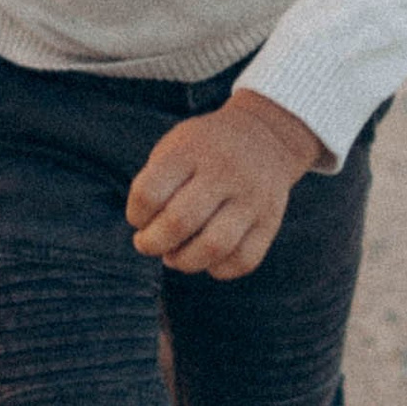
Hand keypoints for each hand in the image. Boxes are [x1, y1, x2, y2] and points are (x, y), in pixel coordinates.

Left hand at [127, 87, 327, 280]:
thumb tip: (148, 237)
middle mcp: (224, 172)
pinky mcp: (270, 221)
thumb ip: (155, 185)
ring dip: (184, 262)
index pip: (149, 193)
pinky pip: (243, 260)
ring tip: (174, 257)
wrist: (265, 137)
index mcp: (191, 150)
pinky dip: (218, 269)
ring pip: (213, 248)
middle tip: (148, 244)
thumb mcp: (175, 147)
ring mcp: (251, 197)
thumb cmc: (204, 150)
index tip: (139, 218)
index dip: (136, 215)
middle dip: (153, 244)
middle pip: (179, 223)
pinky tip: (207, 258)